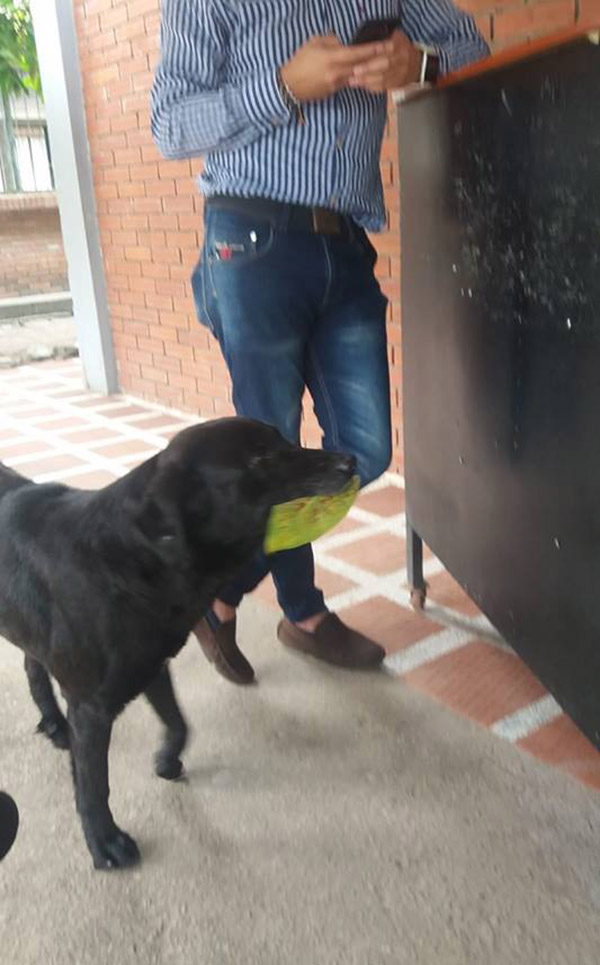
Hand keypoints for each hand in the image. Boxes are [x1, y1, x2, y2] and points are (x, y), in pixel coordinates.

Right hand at [280, 35, 394, 102]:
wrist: (290, 86)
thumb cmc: (300, 62)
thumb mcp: (314, 43)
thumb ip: (331, 40)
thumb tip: (343, 40)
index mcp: (332, 57)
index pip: (357, 52)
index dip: (372, 48)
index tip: (385, 44)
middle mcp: (337, 72)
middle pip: (362, 65)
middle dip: (377, 59)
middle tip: (391, 53)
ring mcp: (337, 83)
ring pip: (358, 75)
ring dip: (370, 69)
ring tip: (382, 63)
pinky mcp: (335, 90)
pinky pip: (350, 81)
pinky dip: (358, 76)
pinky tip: (367, 72)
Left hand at [349, 30, 421, 92]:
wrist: (418, 65)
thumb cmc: (400, 48)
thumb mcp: (394, 36)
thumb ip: (381, 37)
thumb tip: (361, 40)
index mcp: (400, 43)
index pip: (387, 47)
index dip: (373, 51)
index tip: (358, 54)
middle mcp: (403, 57)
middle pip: (385, 64)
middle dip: (368, 68)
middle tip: (353, 71)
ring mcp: (402, 72)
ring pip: (383, 78)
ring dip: (367, 80)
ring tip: (352, 81)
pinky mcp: (399, 84)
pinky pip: (384, 87)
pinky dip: (372, 87)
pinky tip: (361, 86)